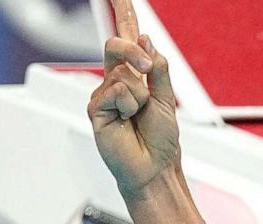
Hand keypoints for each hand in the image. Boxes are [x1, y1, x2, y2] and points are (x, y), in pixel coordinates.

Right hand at [87, 0, 179, 198]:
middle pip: (116, 44)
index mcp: (135, 76)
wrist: (154, 168)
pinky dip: (128, 105)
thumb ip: (157, 70)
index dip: (123, 14)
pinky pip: (115, 91)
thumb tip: (146, 41)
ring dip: (140, 94)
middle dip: (133, 52)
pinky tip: (126, 121)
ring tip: (138, 116)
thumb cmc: (160, 140)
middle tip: (145, 69)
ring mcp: (104, 94)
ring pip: (122, 73)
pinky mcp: (95, 108)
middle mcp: (116, 80)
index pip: (127, 39)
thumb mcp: (167, 100)